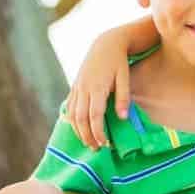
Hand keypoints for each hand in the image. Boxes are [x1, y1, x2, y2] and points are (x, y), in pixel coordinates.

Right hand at [66, 30, 130, 148]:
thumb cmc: (119, 62)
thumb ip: (123, 98)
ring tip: (89, 143)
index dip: (98, 132)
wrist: (106, 44)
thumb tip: (123, 119)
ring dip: (79, 131)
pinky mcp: (75, 86)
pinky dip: (73, 121)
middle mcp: (83, 88)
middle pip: (80, 119)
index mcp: (96, 87)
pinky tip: (79, 129)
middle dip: (87, 136)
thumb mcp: (125, 78)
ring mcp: (77, 87)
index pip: (94, 116)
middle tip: (97, 149)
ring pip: (72, 114)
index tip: (106, 144)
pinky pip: (70, 107)